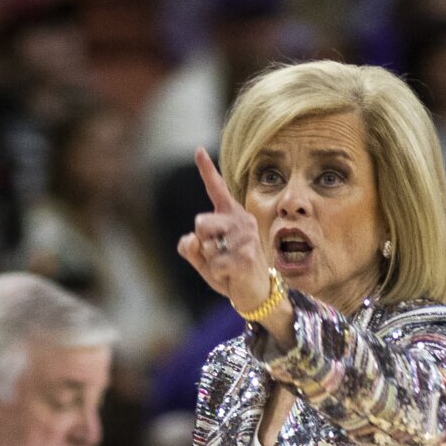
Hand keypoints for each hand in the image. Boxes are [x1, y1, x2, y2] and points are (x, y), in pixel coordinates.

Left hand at [177, 148, 272, 315]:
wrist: (256, 295)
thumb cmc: (230, 273)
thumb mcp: (204, 260)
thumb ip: (190, 248)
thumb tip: (190, 239)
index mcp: (231, 216)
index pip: (216, 189)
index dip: (206, 169)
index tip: (198, 150)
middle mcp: (241, 221)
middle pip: (200, 222)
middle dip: (202, 242)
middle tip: (219, 256)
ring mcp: (246, 238)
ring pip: (206, 244)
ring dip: (209, 260)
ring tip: (227, 266)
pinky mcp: (246, 257)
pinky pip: (214, 265)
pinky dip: (217, 275)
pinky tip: (232, 276)